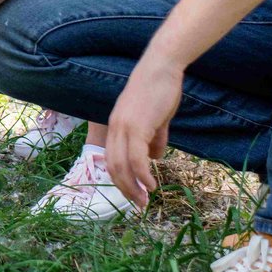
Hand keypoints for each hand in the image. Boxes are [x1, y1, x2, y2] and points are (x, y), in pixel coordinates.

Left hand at [104, 55, 184, 209]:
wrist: (161, 68)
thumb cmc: (159, 90)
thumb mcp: (155, 119)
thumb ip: (153, 138)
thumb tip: (154, 158)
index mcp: (115, 126)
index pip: (111, 159)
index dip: (121, 178)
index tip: (132, 193)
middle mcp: (114, 128)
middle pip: (113, 166)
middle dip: (125, 188)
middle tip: (138, 204)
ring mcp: (123, 127)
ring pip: (122, 165)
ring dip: (133, 186)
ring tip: (144, 199)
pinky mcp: (136, 126)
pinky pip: (136, 157)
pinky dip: (142, 174)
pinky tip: (151, 184)